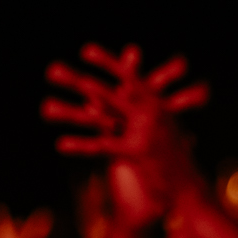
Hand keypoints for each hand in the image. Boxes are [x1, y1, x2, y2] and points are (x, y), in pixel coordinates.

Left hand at [43, 43, 204, 237]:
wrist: (192, 187)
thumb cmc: (175, 158)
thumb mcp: (161, 128)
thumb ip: (139, 108)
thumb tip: (108, 98)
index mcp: (156, 103)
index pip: (128, 78)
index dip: (107, 63)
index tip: (85, 50)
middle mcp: (150, 112)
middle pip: (105, 92)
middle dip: (75, 81)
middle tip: (51, 70)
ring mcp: (144, 131)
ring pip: (99, 117)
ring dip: (69, 113)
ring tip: (46, 107)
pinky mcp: (137, 153)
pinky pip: (103, 146)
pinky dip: (81, 146)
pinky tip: (61, 144)